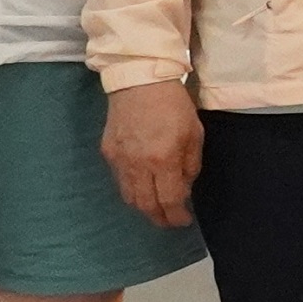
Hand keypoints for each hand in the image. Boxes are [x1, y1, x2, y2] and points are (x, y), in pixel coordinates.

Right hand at [99, 79, 201, 227]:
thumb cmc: (173, 105)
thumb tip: (184, 189)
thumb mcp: (194, 134)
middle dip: (159, 218)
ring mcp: (119, 159)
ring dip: (144, 207)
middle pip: (145, 205)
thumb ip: (190, 165)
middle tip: (169, 221)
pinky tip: (142, 186)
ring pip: (129, 196)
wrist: (139, 80)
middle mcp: (138, 164)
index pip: (169, 200)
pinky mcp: (108, 152)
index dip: (176, 216)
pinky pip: (119, 180)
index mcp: (163, 159)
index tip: (184, 221)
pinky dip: (132, 189)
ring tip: (156, 207)